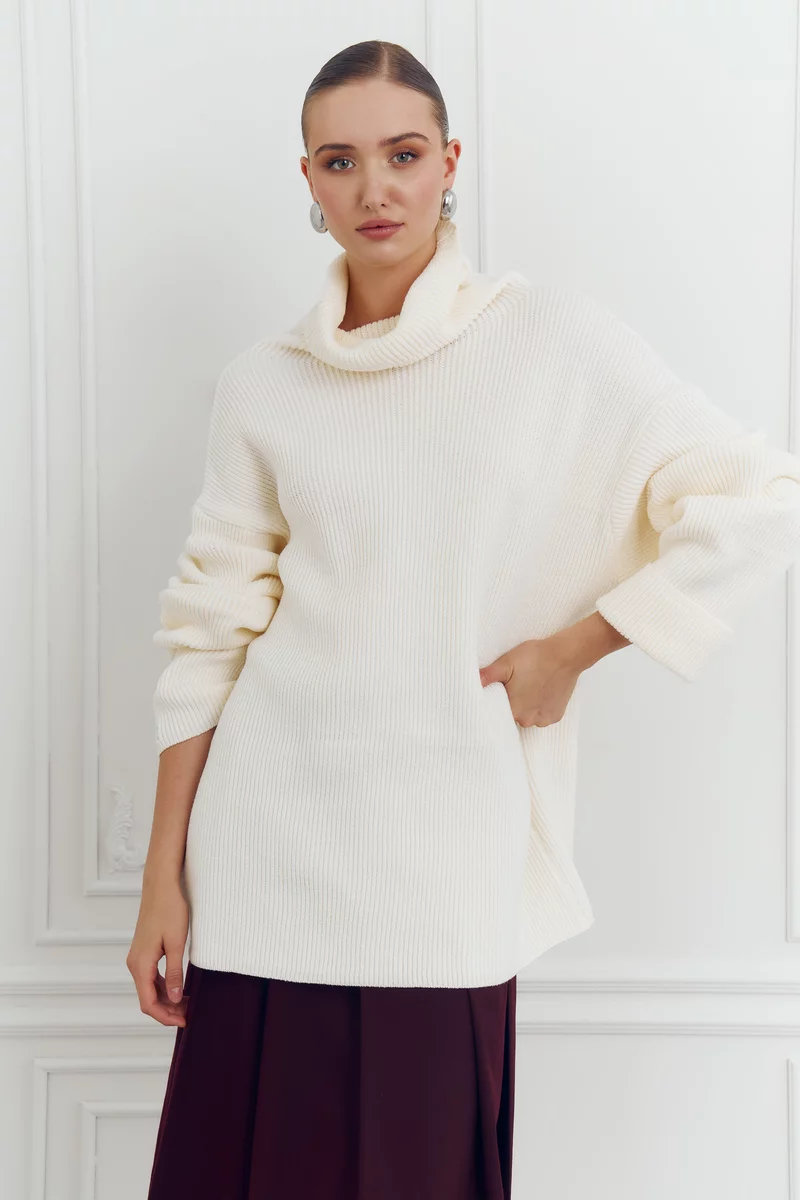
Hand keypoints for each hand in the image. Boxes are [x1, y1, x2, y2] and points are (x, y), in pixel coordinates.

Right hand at [126, 881, 189, 1026]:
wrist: (161, 885)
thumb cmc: (170, 909)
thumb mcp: (177, 943)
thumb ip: (174, 972)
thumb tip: (173, 998)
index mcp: (140, 964)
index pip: (148, 1003)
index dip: (165, 1017)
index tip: (183, 1021)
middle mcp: (135, 963)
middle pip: (148, 998)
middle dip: (167, 1010)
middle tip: (189, 1014)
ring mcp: (138, 957)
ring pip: (149, 988)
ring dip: (166, 999)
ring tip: (187, 1003)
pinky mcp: (144, 951)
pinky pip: (151, 976)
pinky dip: (163, 986)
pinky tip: (179, 987)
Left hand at [479, 635, 584, 727]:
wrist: (565, 655)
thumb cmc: (536, 657)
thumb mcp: (506, 663)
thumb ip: (487, 676)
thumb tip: (472, 683)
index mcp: (513, 710)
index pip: (496, 713)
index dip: (496, 702)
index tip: (500, 691)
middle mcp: (527, 720)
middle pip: (512, 715)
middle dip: (512, 703)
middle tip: (516, 685)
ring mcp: (543, 719)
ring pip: (527, 716)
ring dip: (526, 706)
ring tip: (529, 687)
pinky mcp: (555, 716)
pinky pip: (541, 716)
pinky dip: (540, 707)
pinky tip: (541, 692)